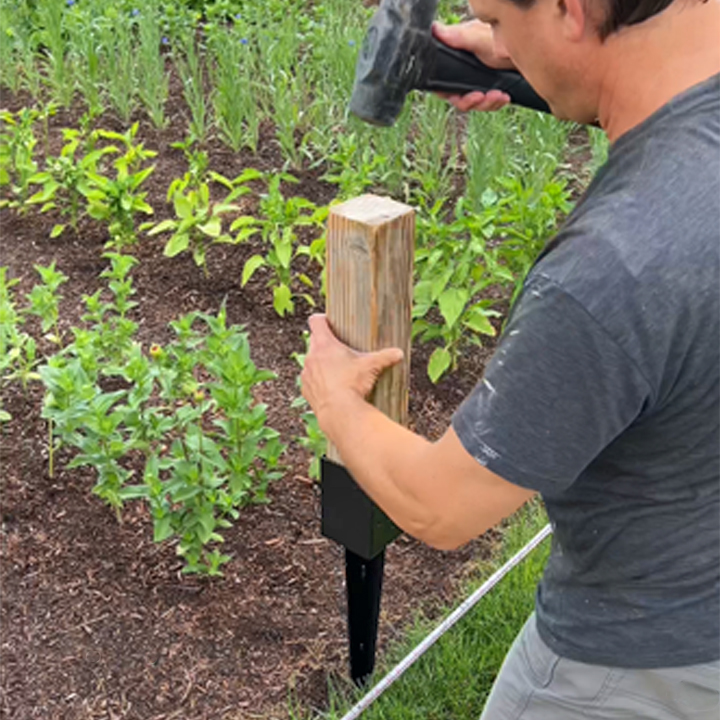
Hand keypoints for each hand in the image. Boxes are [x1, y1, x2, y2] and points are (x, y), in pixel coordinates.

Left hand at [300, 315, 403, 431]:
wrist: (339, 412)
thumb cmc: (353, 384)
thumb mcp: (371, 367)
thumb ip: (385, 357)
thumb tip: (399, 353)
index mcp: (325, 344)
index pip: (316, 321)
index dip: (322, 319)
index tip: (330, 323)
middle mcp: (311, 356)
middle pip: (314, 341)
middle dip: (325, 344)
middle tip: (339, 350)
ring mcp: (306, 374)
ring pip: (311, 362)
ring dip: (320, 363)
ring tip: (336, 371)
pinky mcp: (305, 390)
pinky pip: (310, 381)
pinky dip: (317, 381)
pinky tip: (330, 388)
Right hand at [432, 20, 513, 112]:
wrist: (532, 48)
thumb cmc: (504, 39)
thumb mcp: (477, 37)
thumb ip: (456, 38)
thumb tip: (434, 30)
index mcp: (457, 60)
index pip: (442, 84)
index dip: (448, 93)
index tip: (461, 95)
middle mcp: (465, 71)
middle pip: (458, 97)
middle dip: (471, 102)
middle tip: (482, 97)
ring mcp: (479, 80)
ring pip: (475, 103)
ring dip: (486, 104)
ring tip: (499, 96)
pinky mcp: (492, 86)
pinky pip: (489, 103)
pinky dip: (496, 103)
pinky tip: (505, 97)